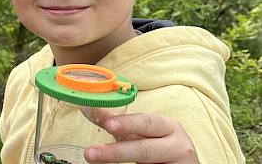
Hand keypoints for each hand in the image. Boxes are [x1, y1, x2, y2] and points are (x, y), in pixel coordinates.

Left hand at [84, 111, 198, 163]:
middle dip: (117, 151)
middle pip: (145, 149)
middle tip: (91, 153)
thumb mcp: (143, 133)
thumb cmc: (160, 146)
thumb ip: (120, 124)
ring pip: (146, 160)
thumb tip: (89, 108)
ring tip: (94, 160)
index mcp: (168, 127)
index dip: (127, 123)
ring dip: (117, 160)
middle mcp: (177, 145)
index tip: (108, 124)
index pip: (147, 122)